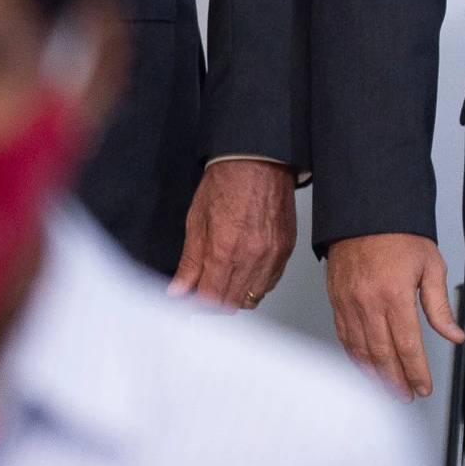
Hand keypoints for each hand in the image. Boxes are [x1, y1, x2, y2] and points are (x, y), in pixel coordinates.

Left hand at [168, 158, 295, 311]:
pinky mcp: (285, 250)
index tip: (188, 300)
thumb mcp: (196, 221)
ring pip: (252, 298)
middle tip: (204, 289)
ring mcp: (271, 255)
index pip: (208, 300)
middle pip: (231, 304)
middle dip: (214, 302)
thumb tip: (179, 289)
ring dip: (236, 295)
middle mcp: (250, 258)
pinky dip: (256, 284)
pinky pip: (271, 282)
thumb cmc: (227, 182)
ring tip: (225, 279)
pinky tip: (245, 270)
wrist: (258, 160)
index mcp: (224, 251)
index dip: (195, 305)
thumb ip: (189, 262)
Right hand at [325, 232, 464, 399]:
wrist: (366, 212)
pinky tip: (366, 368)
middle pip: (383, 355)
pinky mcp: (336, 301)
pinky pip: (345, 337)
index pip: (407, 346)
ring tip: (389, 390)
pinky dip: (356, 358)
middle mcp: (368, 303)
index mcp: (395, 295)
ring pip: (361, 351)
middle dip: (396, 381)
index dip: (416, 372)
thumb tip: (454, 335)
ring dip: (375, 376)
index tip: (424, 388)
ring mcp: (348, 303)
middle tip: (406, 397)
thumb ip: (440, 307)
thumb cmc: (400, 235)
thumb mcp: (431, 266)